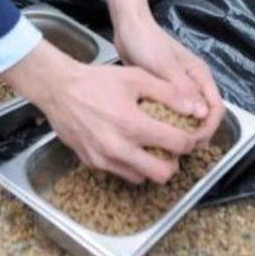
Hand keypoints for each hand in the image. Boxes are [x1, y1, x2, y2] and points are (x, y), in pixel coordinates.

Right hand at [2, 40, 200, 183]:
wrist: (58, 89)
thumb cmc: (97, 80)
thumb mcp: (135, 77)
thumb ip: (168, 93)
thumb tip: (196, 108)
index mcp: (133, 124)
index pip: (176, 145)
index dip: (187, 140)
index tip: (185, 134)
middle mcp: (119, 147)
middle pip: (162, 174)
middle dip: (172, 162)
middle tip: (169, 148)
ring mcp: (104, 159)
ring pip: (141, 178)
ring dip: (150, 166)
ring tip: (148, 147)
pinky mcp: (92, 163)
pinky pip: (120, 174)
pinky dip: (130, 165)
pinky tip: (128, 146)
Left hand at [104, 0, 224, 143]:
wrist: (129, 28)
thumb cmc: (148, 42)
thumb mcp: (165, 66)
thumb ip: (183, 89)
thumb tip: (201, 115)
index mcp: (200, 76)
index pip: (216, 108)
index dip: (208, 128)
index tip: (192, 141)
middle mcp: (194, 83)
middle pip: (205, 116)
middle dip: (197, 134)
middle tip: (179, 148)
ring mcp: (180, 87)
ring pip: (189, 116)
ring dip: (183, 131)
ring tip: (168, 144)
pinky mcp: (165, 90)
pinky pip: (173, 112)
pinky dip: (170, 123)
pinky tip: (157, 132)